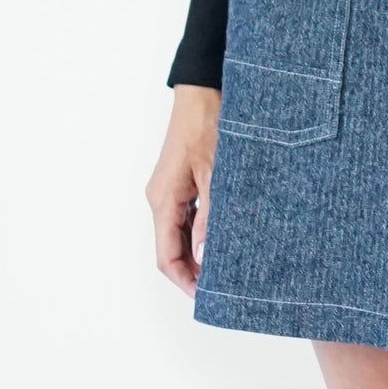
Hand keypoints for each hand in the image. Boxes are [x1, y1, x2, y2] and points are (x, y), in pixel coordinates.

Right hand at [147, 85, 220, 292]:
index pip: (166, 256)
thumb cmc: (208, 125)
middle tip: (222, 288)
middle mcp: (161, 199)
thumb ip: (211, 217)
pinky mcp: (181, 182)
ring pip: (179, 235)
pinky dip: (201, 234)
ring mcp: (170, 191)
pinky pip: (187, 217)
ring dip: (198, 253)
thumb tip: (206, 255)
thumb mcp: (216, 175)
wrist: (203, 91)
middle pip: (171, 249)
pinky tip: (222, 239)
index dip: (185, 281)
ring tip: (226, 268)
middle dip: (193, 272)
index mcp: (163, 200)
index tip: (206, 297)